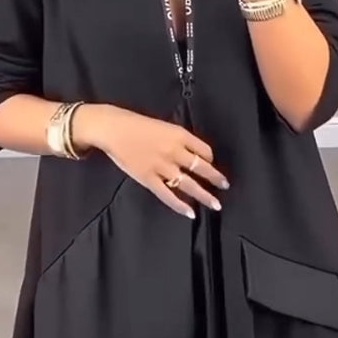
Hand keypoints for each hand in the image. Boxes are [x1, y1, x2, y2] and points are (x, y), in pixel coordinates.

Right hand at [73, 104, 228, 217]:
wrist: (113, 129)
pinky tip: (191, 213)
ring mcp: (162, 167)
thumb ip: (177, 140)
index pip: (204, 150)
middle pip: (202, 168)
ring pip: (189, 184)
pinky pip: (168, 195)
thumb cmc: (136, 124)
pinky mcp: (148, 179)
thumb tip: (190, 154)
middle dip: (216, 178)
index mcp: (179, 135)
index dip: (210, 159)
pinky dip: (180, 205)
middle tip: (225, 186)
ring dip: (205, 196)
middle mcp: (174, 152)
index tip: (210, 164)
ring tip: (216, 205)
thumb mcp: (163, 126)